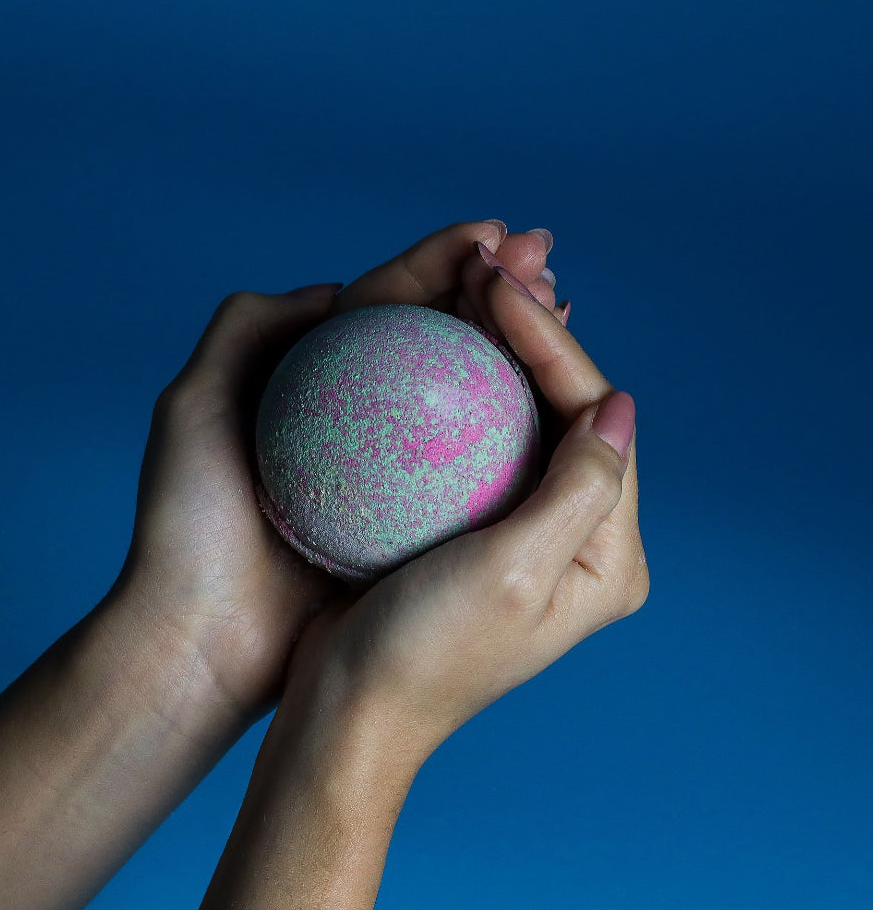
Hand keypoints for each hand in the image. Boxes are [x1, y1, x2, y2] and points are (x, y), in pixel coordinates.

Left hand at [112, 221, 557, 727]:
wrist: (202, 640)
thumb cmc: (189, 524)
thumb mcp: (193, 407)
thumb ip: (249, 326)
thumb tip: (337, 288)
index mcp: (311, 382)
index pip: (384, 302)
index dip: (442, 261)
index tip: (500, 234)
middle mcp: (356, 419)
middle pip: (433, 337)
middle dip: (493, 290)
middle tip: (550, 257)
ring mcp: (385, 471)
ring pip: (458, 392)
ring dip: (510, 344)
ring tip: (561, 306)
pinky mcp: (407, 520)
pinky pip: (463, 461)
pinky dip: (504, 422)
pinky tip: (547, 402)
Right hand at [198, 257, 645, 909]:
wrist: (351, 711)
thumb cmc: (426, 652)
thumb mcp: (516, 573)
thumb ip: (584, 489)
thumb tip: (621, 404)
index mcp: (607, 555)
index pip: (596, 422)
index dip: (555, 348)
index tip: (503, 288)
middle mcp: (579, 538)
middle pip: (568, 411)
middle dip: (533, 334)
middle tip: (491, 263)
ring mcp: (528, 530)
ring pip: (524, 415)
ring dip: (499, 348)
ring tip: (468, 284)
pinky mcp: (480, 526)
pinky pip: (482, 438)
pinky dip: (463, 386)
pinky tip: (437, 342)